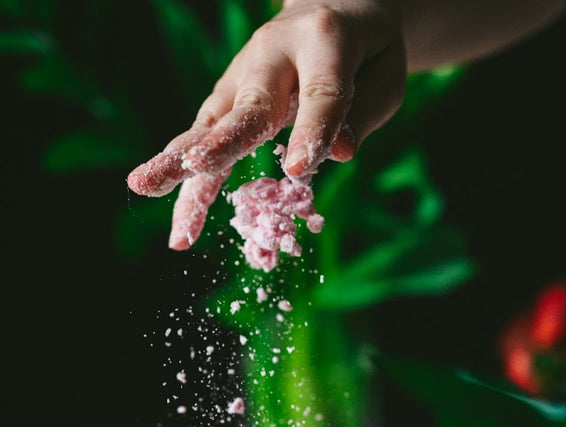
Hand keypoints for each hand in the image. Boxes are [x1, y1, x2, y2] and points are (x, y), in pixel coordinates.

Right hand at [127, 0, 405, 249]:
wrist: (332, 13)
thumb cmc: (363, 54)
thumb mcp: (381, 76)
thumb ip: (361, 113)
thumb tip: (338, 153)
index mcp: (323, 41)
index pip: (320, 93)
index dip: (310, 131)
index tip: (299, 171)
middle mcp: (272, 54)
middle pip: (248, 106)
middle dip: (222, 141)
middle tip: (195, 167)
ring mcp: (241, 77)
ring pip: (210, 125)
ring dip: (179, 162)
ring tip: (142, 187)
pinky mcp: (224, 103)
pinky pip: (203, 145)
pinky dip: (187, 183)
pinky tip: (179, 225)